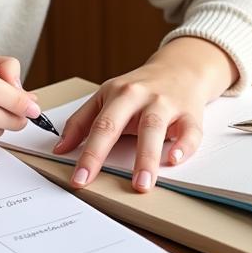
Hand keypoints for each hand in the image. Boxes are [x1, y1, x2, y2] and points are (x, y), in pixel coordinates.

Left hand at [51, 37, 236, 191]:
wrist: (180, 68)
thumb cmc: (140, 88)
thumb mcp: (107, 97)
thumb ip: (82, 121)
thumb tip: (60, 148)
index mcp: (116, 93)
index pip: (96, 125)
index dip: (86, 153)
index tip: (78, 178)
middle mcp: (139, 96)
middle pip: (118, 124)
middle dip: (104, 153)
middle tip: (94, 182)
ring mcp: (165, 103)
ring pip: (153, 128)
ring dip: (146, 158)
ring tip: (141, 184)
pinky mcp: (190, 113)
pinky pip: (190, 131)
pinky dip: (184, 146)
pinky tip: (175, 159)